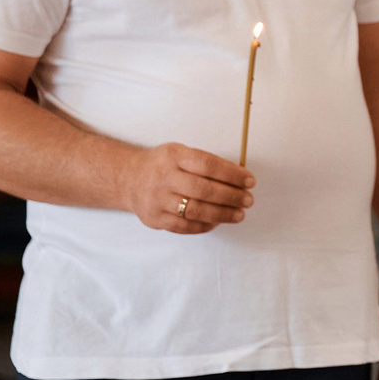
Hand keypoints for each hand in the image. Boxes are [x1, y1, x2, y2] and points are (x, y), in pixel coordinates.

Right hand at [121, 142, 252, 233]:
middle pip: (203, 190)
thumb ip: (206, 164)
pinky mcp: (154, 218)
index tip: (250, 181)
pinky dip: (204, 226)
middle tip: (248, 200)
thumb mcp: (180, 153)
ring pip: (195, 210)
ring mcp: (157, 199)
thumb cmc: (164, 165)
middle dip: (231, 196)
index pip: (208, 165)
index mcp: (174, 156)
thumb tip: (240, 177)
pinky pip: (183, 226)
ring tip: (239, 214)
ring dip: (222, 214)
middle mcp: (163, 177)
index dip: (232, 174)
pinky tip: (217, 222)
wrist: (128, 178)